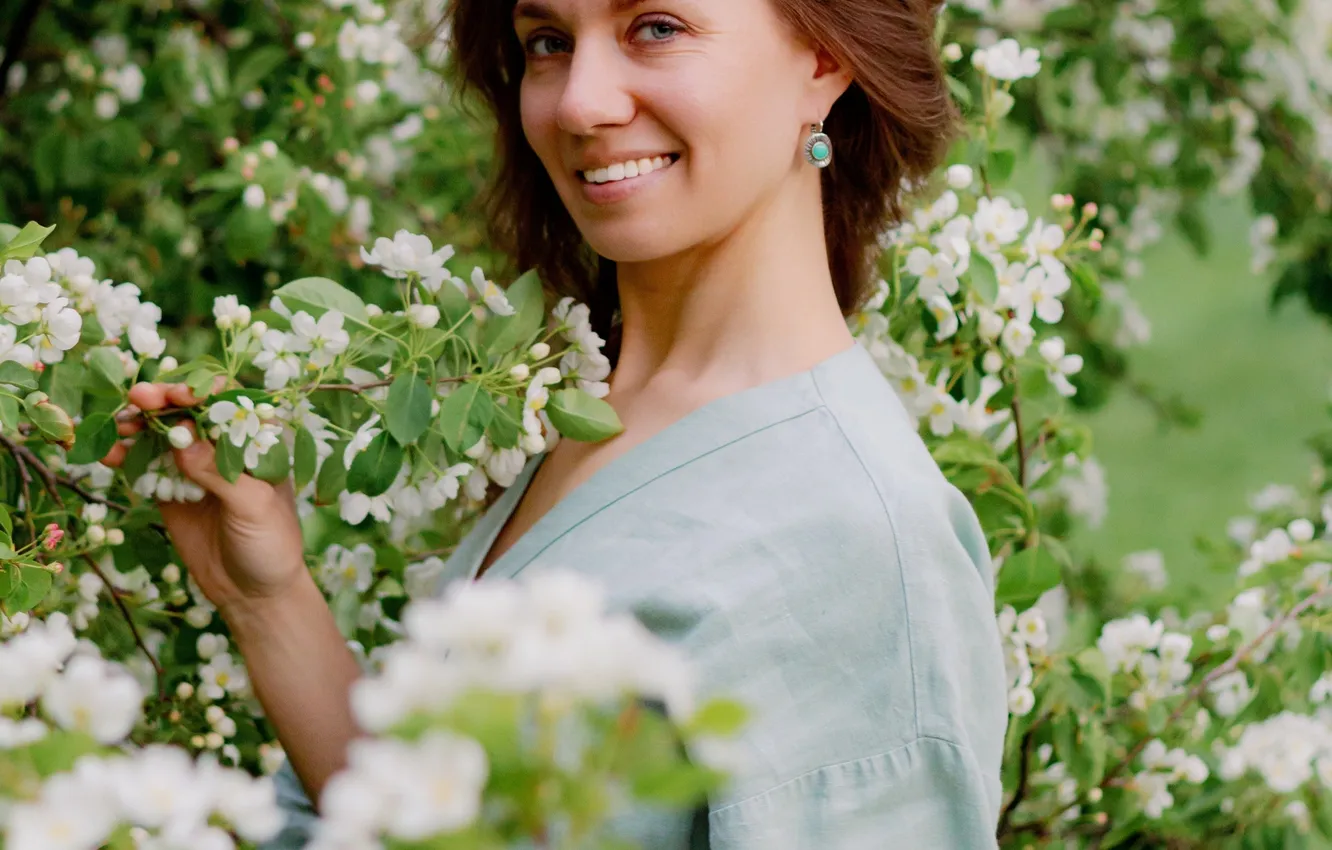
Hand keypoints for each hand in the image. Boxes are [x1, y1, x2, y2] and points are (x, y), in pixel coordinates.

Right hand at [103, 382, 308, 621]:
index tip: (179, 395)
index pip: (230, 405)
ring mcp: (196, 467)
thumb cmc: (271, 544)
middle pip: (190, 414)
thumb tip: (184, 440)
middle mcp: (225, 448)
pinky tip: (108, 453)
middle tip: (139, 399)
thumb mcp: (254, 507)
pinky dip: (126, 457)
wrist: (254, 593)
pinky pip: (145, 466)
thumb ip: (220, 474)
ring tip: (118, 425)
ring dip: (139, 425)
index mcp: (259, 443)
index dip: (204, 394)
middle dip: (164, 403)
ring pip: (163, 436)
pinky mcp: (171, 490)